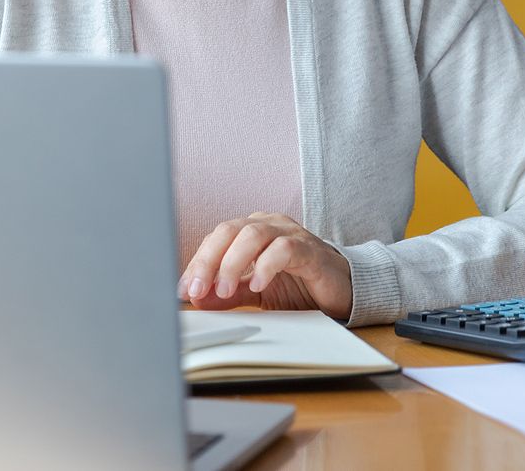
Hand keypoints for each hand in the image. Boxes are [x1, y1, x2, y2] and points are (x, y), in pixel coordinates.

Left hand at [178, 212, 352, 320]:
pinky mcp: (309, 250)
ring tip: (223, 291)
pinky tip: (257, 285)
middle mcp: (268, 225)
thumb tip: (196, 298)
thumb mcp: (255, 292)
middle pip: (228, 231)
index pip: (215, 239)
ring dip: (232, 263)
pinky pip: (284, 249)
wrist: (342, 291)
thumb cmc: (299, 285)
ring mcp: (289, 234)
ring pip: (253, 234)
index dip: (196, 263)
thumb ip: (228, 293)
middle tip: (196, 289)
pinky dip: (265, 266)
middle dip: (208, 260)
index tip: (182, 290)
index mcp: (250, 231)